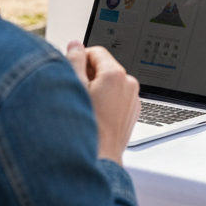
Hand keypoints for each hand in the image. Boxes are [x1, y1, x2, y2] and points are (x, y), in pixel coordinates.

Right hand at [66, 41, 139, 164]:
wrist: (100, 161)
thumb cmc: (86, 129)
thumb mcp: (74, 88)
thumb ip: (74, 60)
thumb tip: (75, 44)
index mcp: (116, 75)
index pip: (97, 52)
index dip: (81, 58)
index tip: (73, 70)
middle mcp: (129, 84)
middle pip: (105, 67)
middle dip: (89, 75)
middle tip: (77, 92)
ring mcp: (133, 99)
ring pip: (112, 83)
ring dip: (98, 88)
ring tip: (86, 106)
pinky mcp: (133, 112)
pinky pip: (119, 97)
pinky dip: (108, 100)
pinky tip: (96, 115)